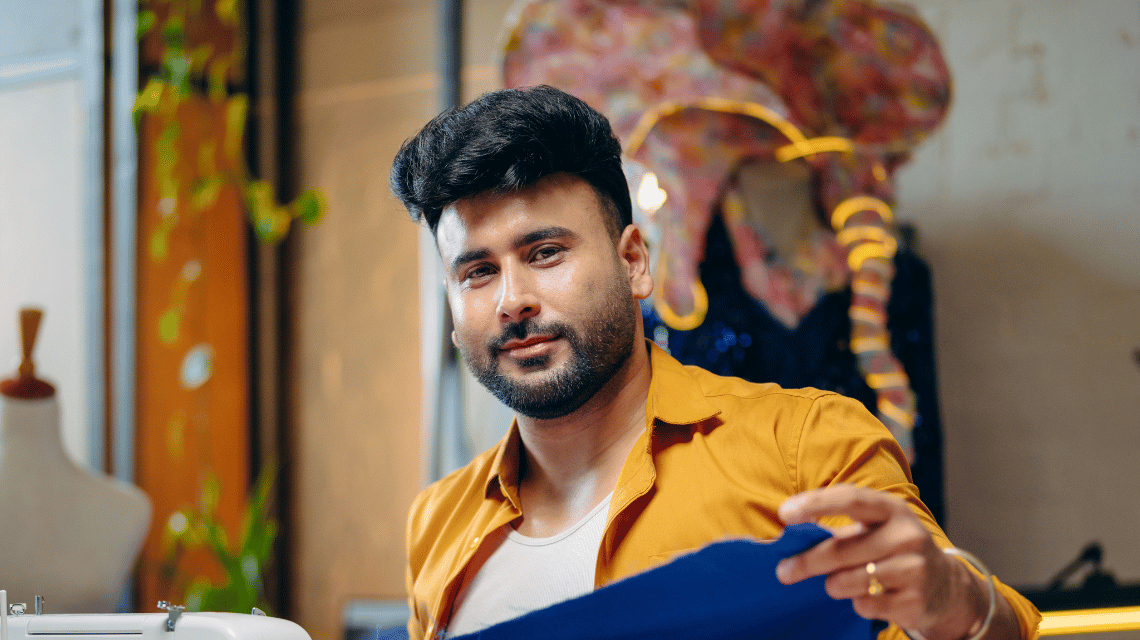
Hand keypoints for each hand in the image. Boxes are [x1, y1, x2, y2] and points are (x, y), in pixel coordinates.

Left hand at [775, 485, 990, 639]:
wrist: (943, 586)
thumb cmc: (890, 550)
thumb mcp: (871, 531)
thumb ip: (834, 531)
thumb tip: (788, 538)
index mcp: (891, 509)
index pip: (850, 498)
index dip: (815, 503)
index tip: (785, 514)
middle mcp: (907, 535)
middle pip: (843, 548)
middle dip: (808, 562)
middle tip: (783, 571)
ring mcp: (915, 568)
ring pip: (851, 580)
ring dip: (834, 585)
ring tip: (836, 584)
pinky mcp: (916, 601)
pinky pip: (866, 604)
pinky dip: (857, 603)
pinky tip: (867, 597)